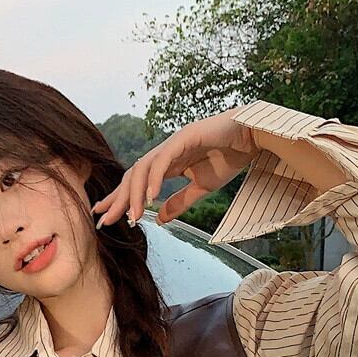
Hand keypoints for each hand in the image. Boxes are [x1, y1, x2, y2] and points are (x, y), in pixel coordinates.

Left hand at [91, 108, 256, 226]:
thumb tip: (160, 220)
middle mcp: (165, 152)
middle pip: (133, 176)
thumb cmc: (229, 157)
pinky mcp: (185, 136)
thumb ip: (179, 202)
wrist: (253, 138)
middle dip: (118, 199)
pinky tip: (151, 197)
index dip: (120, 199)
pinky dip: (155, 179)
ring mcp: (173, 143)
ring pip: (143, 168)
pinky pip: (163, 160)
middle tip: (105, 220)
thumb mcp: (201, 188)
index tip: (104, 216)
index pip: (136, 183)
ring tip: (132, 217)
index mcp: (167, 164)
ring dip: (135, 194)